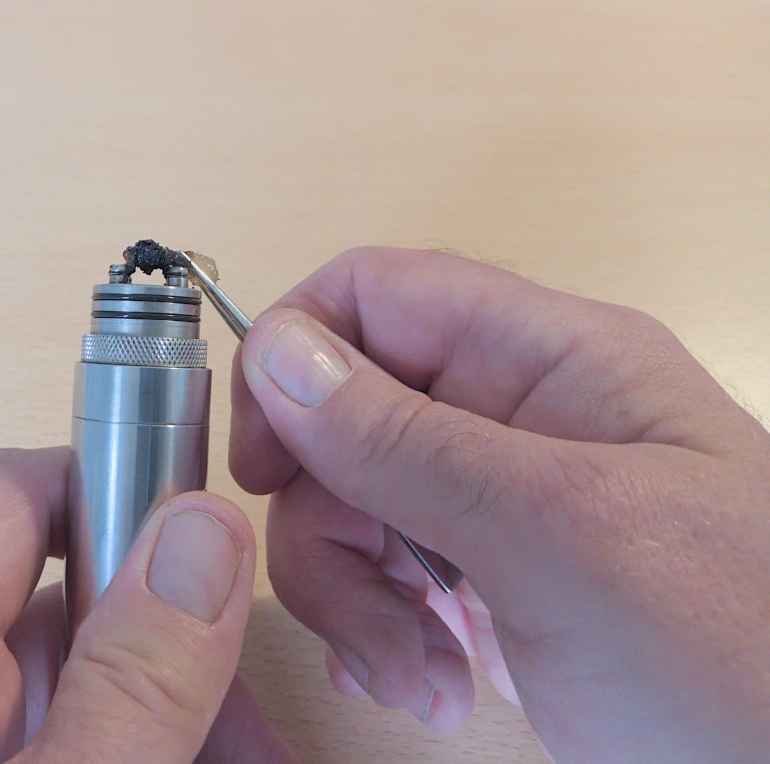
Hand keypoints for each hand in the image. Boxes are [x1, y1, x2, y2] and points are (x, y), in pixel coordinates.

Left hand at [0, 447, 295, 763]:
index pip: (11, 500)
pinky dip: (150, 755)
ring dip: (185, 722)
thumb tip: (198, 538)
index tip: (217, 513)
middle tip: (262, 714)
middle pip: (75, 615)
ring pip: (92, 702)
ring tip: (260, 755)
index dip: (118, 478)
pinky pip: (77, 752)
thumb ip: (127, 682)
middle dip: (185, 649)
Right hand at [230, 247, 769, 762]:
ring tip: (420, 681)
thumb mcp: (560, 538)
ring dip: (358, 601)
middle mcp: (516, 417)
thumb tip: (278, 353)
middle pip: (347, 421)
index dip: (297, 354)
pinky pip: (384, 576)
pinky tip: (429, 688)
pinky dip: (384, 635)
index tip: (261, 458)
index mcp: (551, 359)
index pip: (379, 295)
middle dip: (331, 525)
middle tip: (368, 619)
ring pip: (352, 508)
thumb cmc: (737, 657)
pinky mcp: (492, 580)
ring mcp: (502, 504)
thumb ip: (408, 442)